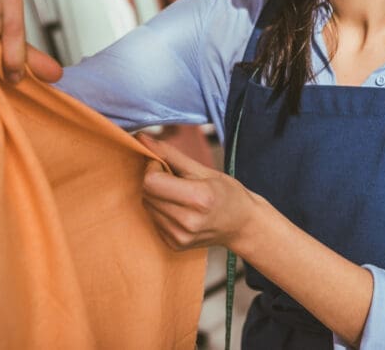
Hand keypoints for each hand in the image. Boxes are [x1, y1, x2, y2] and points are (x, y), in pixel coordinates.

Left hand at [137, 134, 261, 251]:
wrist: (242, 226)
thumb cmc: (227, 193)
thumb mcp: (203, 169)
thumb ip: (170, 154)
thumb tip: (141, 138)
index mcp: (198, 198)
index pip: (151, 181)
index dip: (153, 167)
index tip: (165, 164)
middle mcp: (187, 222)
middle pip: (147, 193)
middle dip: (154, 179)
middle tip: (173, 178)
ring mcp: (180, 237)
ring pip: (147, 206)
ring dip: (156, 195)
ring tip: (178, 194)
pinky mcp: (174, 245)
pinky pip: (153, 219)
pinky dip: (160, 210)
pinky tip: (178, 209)